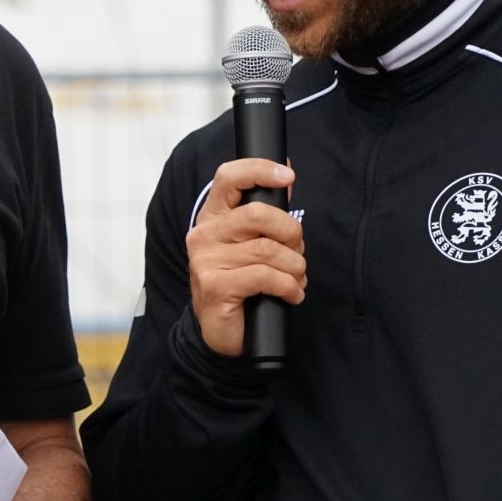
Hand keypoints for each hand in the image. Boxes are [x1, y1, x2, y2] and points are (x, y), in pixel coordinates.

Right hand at [186, 158, 305, 355]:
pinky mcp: (215, 286)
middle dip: (291, 232)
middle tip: (298, 250)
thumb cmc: (242, 283)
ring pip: (267, 250)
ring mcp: (206, 261)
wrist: (221, 330)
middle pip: (258, 214)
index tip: (288, 176)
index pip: (228, 177)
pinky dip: (288, 286)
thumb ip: (267, 213)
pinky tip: (292, 294)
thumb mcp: (251, 243)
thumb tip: (286, 175)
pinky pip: (265, 276)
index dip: (260, 170)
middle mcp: (204, 234)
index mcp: (213, 217)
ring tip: (296, 278)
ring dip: (294, 266)